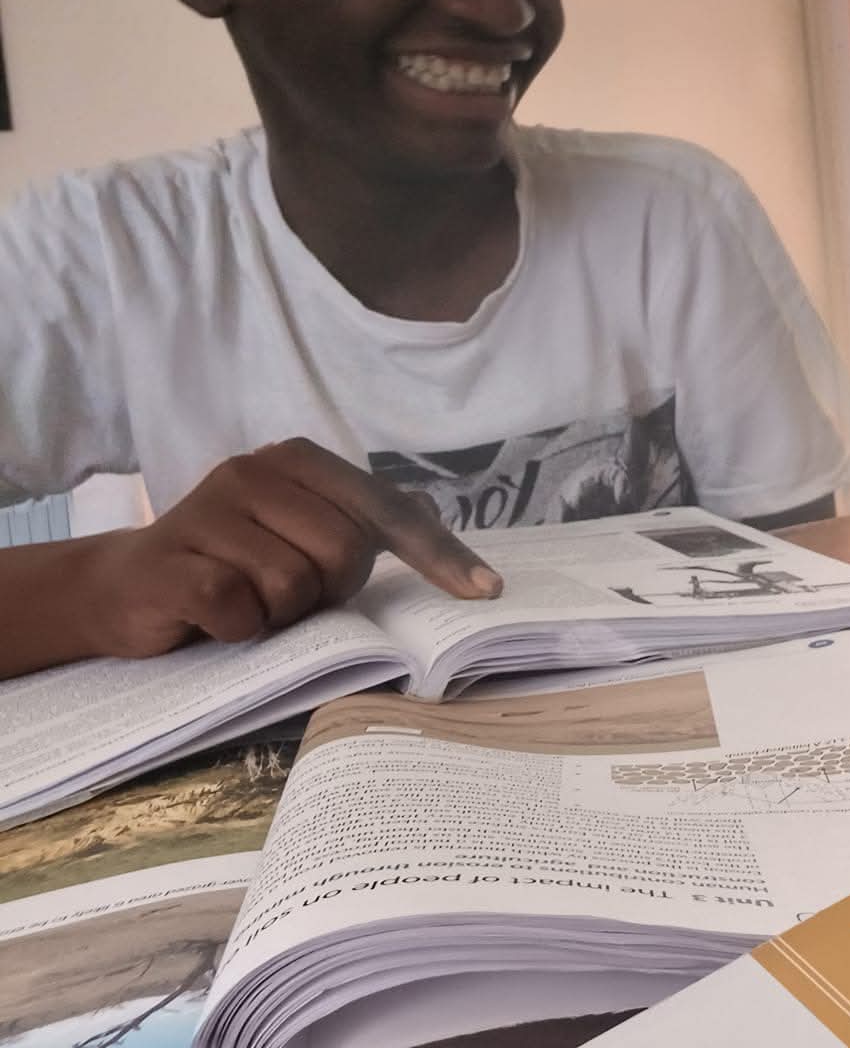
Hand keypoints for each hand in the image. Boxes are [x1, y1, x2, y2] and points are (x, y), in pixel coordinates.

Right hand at [67, 438, 500, 658]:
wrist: (126, 587)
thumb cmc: (232, 561)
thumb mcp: (301, 533)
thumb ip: (362, 520)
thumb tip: (430, 511)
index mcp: (299, 459)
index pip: (389, 510)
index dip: (439, 554)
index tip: (486, 590)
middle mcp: (256, 470)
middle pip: (346, 553)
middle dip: (328, 589)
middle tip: (285, 591)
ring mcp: (208, 511)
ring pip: (296, 585)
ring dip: (280, 613)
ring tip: (246, 599)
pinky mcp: (171, 561)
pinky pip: (241, 610)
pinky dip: (238, 628)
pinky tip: (213, 617)